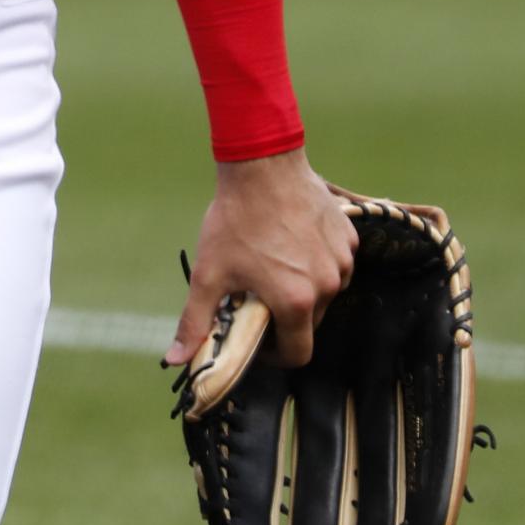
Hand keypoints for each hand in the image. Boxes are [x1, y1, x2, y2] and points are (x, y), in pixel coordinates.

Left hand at [168, 149, 355, 368]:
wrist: (261, 164)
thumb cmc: (234, 220)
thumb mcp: (208, 274)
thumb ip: (195, 321)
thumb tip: (177, 360)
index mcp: (296, 302)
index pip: (297, 353)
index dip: (275, 355)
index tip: (257, 339)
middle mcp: (327, 285)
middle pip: (310, 323)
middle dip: (285, 319)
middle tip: (258, 297)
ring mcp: (341, 260)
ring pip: (325, 293)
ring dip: (304, 291)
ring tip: (274, 266)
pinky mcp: (348, 237)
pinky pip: (335, 263)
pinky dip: (317, 263)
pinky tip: (292, 243)